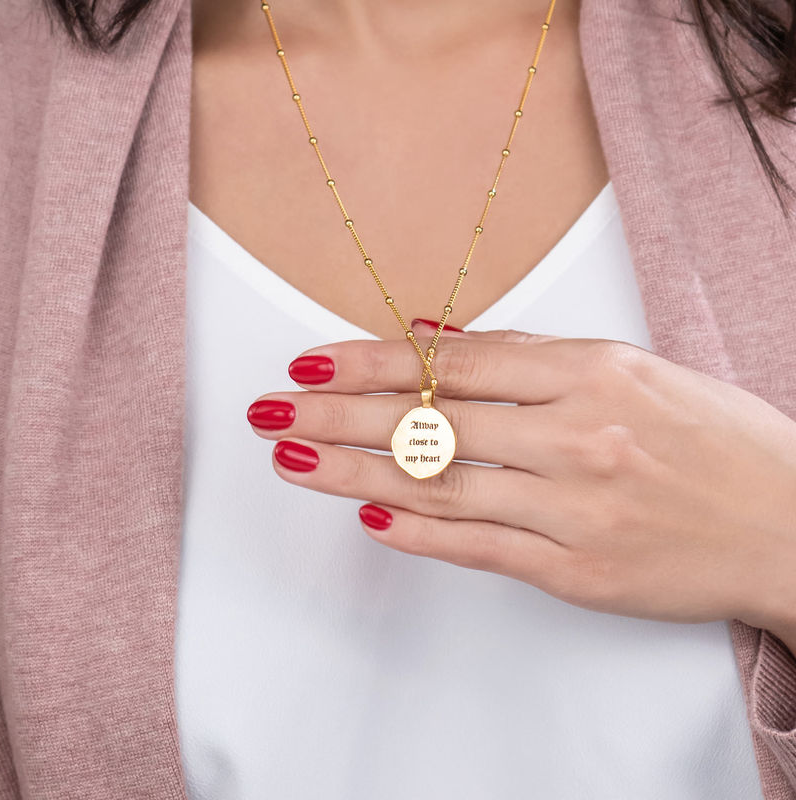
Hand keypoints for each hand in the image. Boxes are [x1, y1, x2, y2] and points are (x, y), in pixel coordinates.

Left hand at [247, 325, 795, 643]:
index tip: (315, 362)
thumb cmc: (715, 441)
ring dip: (355, 471)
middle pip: (432, 420)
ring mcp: (576, 508)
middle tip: (275, 409)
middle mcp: (579, 435)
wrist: (790, 524)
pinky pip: (479, 546)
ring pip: (440, 484)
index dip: (373, 362)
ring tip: (295, 458)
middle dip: (340, 413)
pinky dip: (417, 531)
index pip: (454, 363)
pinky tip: (366, 516)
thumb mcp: (634, 370)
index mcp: (594, 372)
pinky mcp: (578, 571)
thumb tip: (435, 341)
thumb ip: (530, 357)